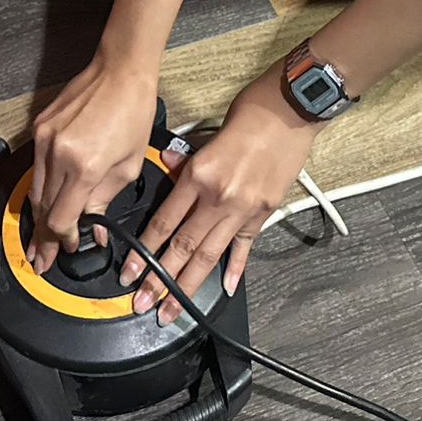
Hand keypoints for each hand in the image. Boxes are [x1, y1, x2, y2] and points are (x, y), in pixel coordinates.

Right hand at [29, 50, 160, 272]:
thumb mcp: (128, 166)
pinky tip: (46, 197)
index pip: (61, 219)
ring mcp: (44, 138)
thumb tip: (93, 226)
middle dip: (44, 237)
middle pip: (42, 209)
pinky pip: (35, 166)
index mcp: (84, 166)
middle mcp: (58, 152)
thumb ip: (105, 200)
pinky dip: (41, 185)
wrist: (121, 70)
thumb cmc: (132, 110)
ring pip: (34, 190)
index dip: (63, 240)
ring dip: (38, 214)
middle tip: (42, 257)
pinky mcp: (39, 127)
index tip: (68, 247)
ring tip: (41, 236)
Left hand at [121, 65, 321, 324]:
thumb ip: (185, 159)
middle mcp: (218, 197)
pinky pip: (244, 246)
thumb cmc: (249, 114)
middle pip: (183, 246)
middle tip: (144, 304)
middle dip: (161, 279)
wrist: (290, 110)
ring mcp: (243, 208)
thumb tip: (166, 164)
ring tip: (173, 309)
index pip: (165, 222)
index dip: (145, 251)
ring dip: (189, 286)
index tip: (130, 273)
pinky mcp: (264, 212)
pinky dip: (235, 268)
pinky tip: (226, 289)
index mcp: (198, 175)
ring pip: (209, 254)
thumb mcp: (207, 134)